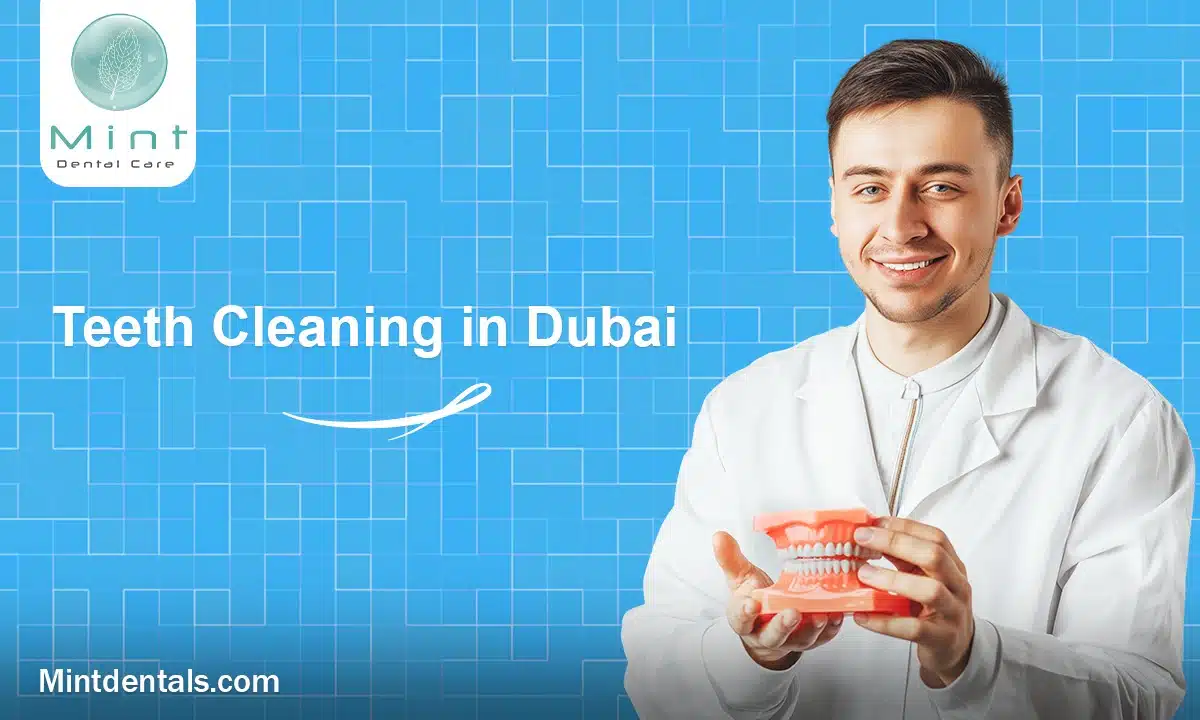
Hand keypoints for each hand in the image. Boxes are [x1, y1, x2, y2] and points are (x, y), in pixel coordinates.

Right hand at [712, 531, 843, 669]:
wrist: (766, 623)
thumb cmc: (754, 596)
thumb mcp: (740, 577)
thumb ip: (730, 558)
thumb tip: (719, 536)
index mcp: (744, 618)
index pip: (741, 618)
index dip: (746, 612)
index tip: (752, 603)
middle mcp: (765, 633)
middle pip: (773, 634)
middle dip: (783, 625)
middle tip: (793, 613)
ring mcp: (789, 639)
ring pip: (800, 639)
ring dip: (812, 629)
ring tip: (822, 615)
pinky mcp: (809, 640)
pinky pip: (821, 639)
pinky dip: (830, 630)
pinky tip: (837, 616)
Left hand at [850, 518, 974, 687]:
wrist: (957, 648)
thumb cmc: (937, 608)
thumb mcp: (923, 577)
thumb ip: (902, 558)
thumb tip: (870, 536)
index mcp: (953, 566)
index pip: (935, 537)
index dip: (904, 526)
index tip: (874, 523)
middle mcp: (957, 586)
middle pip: (934, 556)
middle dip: (896, 543)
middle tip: (863, 539)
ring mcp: (952, 612)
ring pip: (930, 591)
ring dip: (892, 579)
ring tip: (864, 574)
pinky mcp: (941, 638)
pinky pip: (913, 628)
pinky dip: (885, 622)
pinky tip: (863, 615)